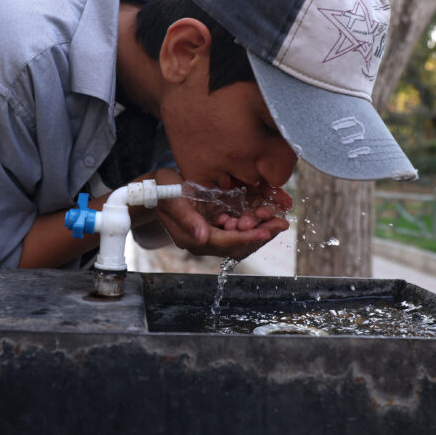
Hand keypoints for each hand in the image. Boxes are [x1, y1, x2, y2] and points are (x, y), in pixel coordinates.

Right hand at [151, 170, 291, 260]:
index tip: (266, 231)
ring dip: (261, 230)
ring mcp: (210, 233)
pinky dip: (254, 223)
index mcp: (192, 237)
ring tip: (279, 219)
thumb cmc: (160, 189)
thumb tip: (202, 238)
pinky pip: (239, 229)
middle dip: (261, 235)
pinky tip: (266, 213)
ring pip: (241, 239)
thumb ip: (186, 218)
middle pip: (238, 246)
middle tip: (282, 224)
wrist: (154, 188)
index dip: (246, 237)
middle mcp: (203, 240)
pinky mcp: (216, 224)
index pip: (225, 242)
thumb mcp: (170, 197)